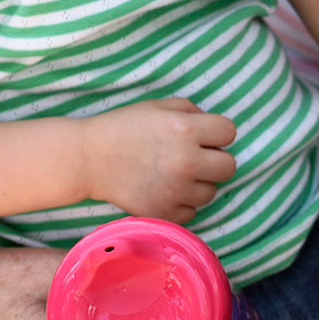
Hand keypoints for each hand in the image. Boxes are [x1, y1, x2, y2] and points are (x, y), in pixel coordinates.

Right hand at [82, 98, 237, 222]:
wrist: (88, 159)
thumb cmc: (124, 127)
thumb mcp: (159, 106)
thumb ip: (193, 112)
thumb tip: (215, 130)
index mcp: (186, 130)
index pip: (230, 132)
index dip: (217, 133)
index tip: (203, 136)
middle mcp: (185, 162)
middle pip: (229, 167)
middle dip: (215, 160)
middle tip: (194, 158)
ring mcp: (175, 191)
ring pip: (211, 192)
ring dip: (198, 184)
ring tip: (174, 174)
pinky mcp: (163, 213)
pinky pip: (191, 212)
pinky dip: (181, 204)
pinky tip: (165, 191)